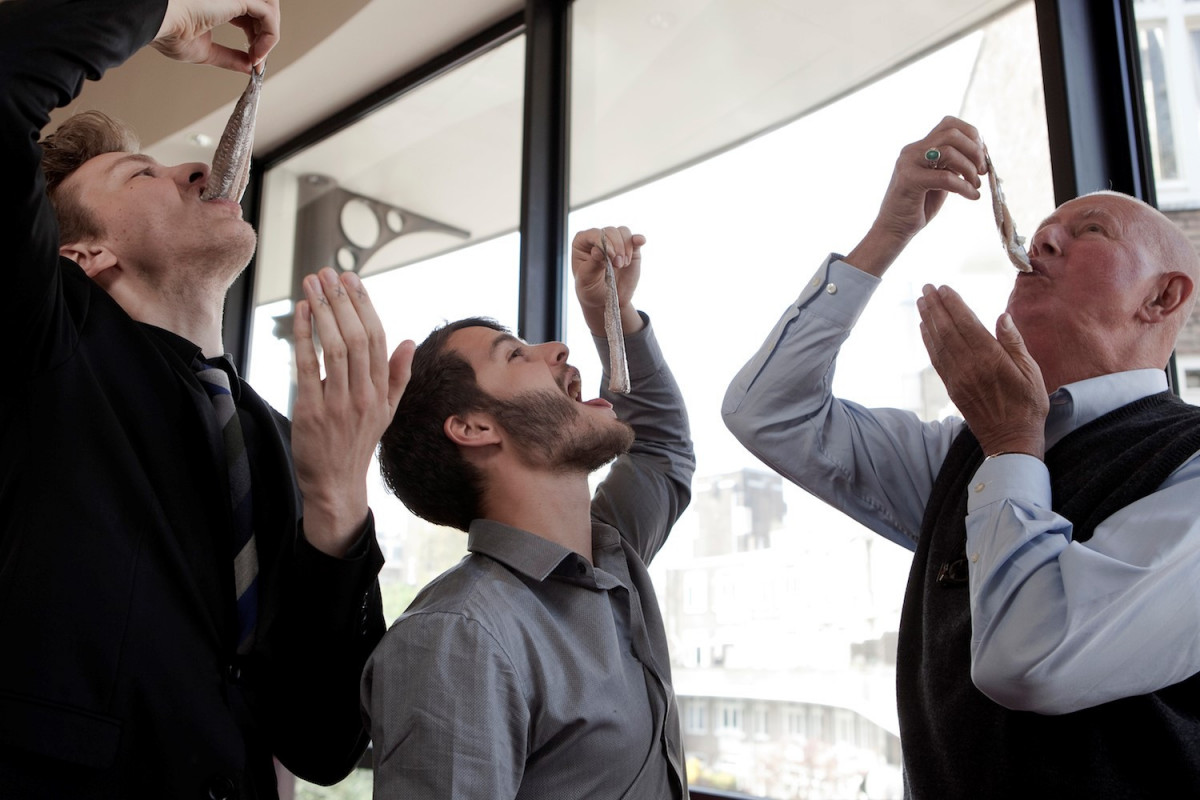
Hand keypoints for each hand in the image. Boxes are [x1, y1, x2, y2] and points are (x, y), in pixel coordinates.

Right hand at [152, 0, 279, 71]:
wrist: (156, 23)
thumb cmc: (169, 34)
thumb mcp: (207, 51)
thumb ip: (230, 57)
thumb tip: (250, 68)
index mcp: (219, 1)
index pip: (250, 13)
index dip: (257, 37)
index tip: (253, 61)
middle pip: (264, 9)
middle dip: (266, 34)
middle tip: (256, 58)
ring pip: (271, 9)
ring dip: (270, 35)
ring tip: (256, 56)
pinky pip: (269, 17)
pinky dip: (269, 39)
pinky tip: (255, 55)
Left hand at [291, 268, 413, 556]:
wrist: (335, 483)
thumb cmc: (357, 443)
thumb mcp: (386, 411)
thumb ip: (398, 375)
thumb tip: (410, 340)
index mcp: (381, 391)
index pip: (377, 338)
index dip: (364, 305)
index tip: (353, 280)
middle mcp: (364, 394)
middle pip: (355, 337)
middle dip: (341, 300)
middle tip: (328, 273)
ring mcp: (338, 403)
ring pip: (334, 347)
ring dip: (323, 310)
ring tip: (313, 284)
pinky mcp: (311, 410)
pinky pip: (307, 365)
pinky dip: (304, 335)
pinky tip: (301, 313)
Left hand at [570, 225, 645, 336]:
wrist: (605, 299)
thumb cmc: (590, 288)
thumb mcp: (586, 279)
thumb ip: (592, 264)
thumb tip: (598, 250)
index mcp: (582, 242)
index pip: (594, 234)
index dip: (603, 243)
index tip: (609, 259)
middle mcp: (598, 238)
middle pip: (610, 231)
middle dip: (616, 247)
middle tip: (618, 265)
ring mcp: (614, 242)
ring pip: (623, 232)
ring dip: (626, 248)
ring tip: (623, 265)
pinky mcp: (629, 248)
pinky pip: (635, 238)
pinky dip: (638, 239)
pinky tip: (640, 242)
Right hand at [846, 116, 986, 276]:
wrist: (893, 230)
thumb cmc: (918, 207)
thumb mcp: (940, 180)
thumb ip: (952, 165)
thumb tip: (980, 154)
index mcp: (919, 148)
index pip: (949, 124)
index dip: (972, 135)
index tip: (981, 155)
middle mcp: (912, 151)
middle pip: (952, 133)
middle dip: (974, 150)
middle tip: (981, 170)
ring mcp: (908, 163)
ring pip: (949, 151)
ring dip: (970, 168)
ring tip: (975, 185)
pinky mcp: (909, 180)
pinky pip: (946, 177)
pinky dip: (964, 187)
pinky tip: (972, 196)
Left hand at [917, 284, 1047, 457]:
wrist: (1010, 440)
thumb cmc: (1027, 404)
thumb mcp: (1031, 372)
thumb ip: (1014, 343)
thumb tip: (1001, 317)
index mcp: (991, 359)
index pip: (966, 324)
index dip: (953, 305)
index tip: (944, 288)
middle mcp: (970, 366)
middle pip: (948, 330)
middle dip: (936, 306)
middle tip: (926, 287)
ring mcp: (958, 377)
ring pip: (939, 343)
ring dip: (929, 320)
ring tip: (922, 301)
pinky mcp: (952, 388)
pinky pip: (937, 359)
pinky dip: (929, 341)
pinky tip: (925, 328)